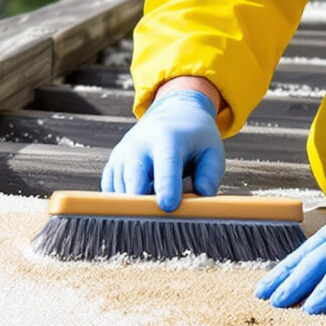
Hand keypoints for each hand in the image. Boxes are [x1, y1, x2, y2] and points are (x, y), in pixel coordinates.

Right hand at [101, 86, 224, 210]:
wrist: (173, 113)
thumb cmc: (195, 138)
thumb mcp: (213, 151)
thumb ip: (210, 176)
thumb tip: (199, 196)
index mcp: (167, 139)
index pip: (165, 166)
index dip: (166, 188)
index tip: (168, 206)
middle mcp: (138, 145)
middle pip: (134, 183)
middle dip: (147, 205)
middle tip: (166, 212)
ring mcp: (121, 155)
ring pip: (123, 193)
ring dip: (142, 202)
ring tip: (161, 190)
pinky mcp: (112, 166)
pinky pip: (114, 193)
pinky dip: (128, 201)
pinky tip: (145, 192)